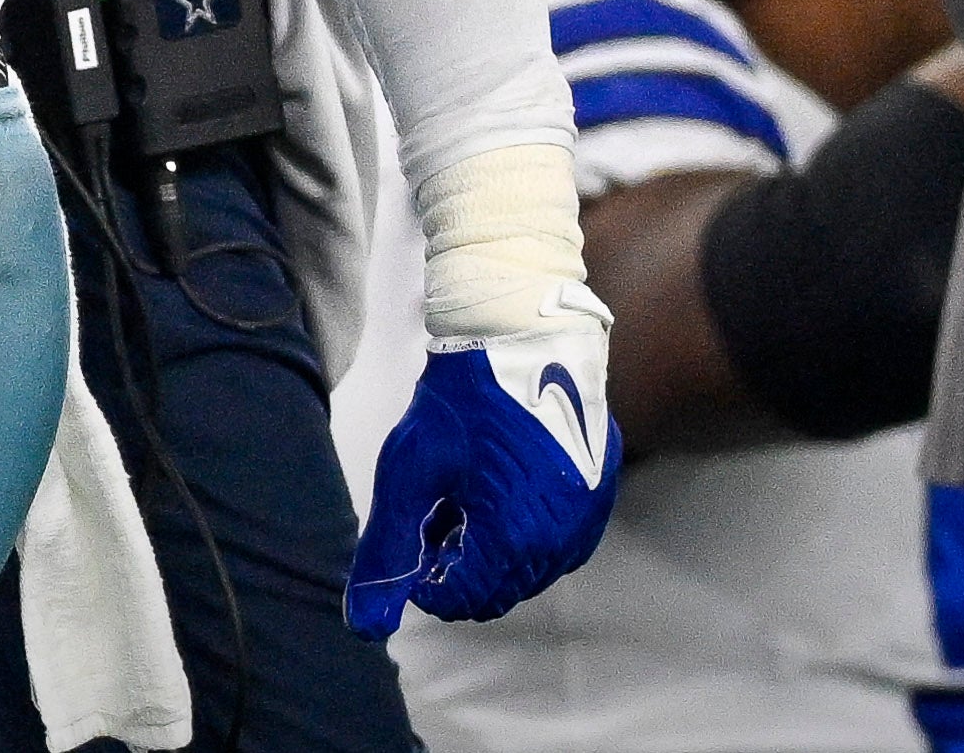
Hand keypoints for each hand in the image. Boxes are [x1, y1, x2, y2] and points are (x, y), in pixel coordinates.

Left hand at [348, 325, 622, 632]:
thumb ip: (386, 554)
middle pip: (497, 591)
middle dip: (457, 566)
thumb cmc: (457, 404)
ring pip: (528, 571)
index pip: (462, 600)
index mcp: (514, 540)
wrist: (519, 336)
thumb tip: (365, 627)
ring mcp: (587, 520)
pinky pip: (557, 543)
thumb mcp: (408, 474)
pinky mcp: (598, 497)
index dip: (425, 577)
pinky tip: (497, 491)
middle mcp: (562, 541)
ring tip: (461, 498)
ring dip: (490, 551)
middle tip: (432, 515)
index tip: (412, 536)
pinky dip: (523, 533)